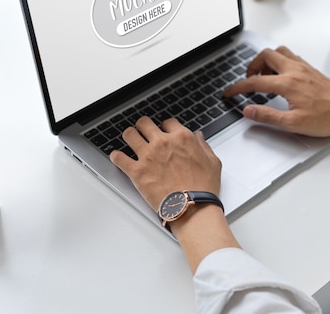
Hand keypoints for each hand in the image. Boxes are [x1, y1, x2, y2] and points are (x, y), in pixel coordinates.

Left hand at [110, 117, 238, 272]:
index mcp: (182, 138)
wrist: (192, 208)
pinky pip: (119, 158)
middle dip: (143, 126)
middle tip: (142, 131)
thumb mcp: (212, 162)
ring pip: (129, 134)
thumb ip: (204, 146)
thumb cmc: (203, 188)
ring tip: (129, 139)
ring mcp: (148, 156)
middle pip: (145, 123)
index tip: (163, 132)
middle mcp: (163, 142)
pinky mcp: (137, 171)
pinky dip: (116, 156)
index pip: (167, 122)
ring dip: (129, 136)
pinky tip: (117, 157)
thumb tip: (198, 137)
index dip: (165, 127)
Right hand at [225, 45, 329, 166]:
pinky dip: (280, 61)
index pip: (255, 81)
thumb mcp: (293, 123)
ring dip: (266, 60)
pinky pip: (290, 56)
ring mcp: (303, 67)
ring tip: (263, 76)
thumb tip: (248, 111)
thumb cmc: (327, 117)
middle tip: (248, 80)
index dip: (237, 87)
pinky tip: (281, 76)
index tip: (228, 92)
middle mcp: (294, 70)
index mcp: (287, 83)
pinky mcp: (311, 70)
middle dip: (251, 66)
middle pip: (265, 55)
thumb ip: (267, 116)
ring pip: (279, 52)